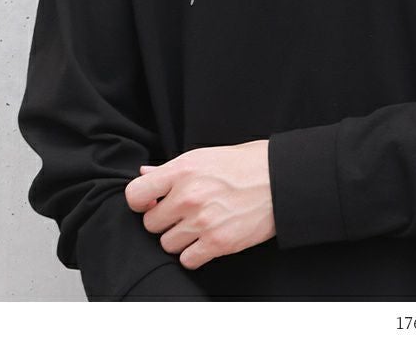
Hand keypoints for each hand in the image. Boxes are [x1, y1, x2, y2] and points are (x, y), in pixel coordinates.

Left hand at [123, 139, 275, 269]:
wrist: (280, 179)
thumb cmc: (245, 164)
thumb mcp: (204, 156)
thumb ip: (170, 169)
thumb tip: (145, 174)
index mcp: (182, 170)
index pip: (135, 194)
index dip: (140, 201)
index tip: (151, 202)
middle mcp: (188, 196)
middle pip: (150, 223)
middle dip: (163, 220)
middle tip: (181, 213)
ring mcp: (202, 221)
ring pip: (167, 244)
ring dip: (178, 238)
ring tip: (196, 225)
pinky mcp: (218, 243)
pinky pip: (187, 260)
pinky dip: (193, 254)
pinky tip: (205, 240)